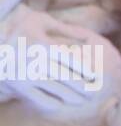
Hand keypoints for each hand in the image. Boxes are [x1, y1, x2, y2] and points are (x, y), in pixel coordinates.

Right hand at [1, 10, 120, 121]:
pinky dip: (52, 102)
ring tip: (83, 99)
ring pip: (54, 89)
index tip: (96, 75)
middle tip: (96, 91)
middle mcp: (33, 60)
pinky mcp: (18, 86)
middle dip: (82, 85)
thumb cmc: (22, 30)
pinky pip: (38, 98)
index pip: (69, 59)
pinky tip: (63, 103)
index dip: (84, 68)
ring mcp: (25, 75)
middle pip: (65, 76)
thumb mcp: (41, 22)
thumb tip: (88, 37)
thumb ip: (65, 29)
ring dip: (71, 96)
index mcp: (41, 44)